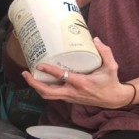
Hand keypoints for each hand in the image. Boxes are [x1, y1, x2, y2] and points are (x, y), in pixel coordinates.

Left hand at [20, 37, 135, 108]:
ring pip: (48, 96)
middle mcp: (73, 92)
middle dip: (34, 84)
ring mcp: (70, 97)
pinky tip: (39, 81)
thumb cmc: (111, 82)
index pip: (62, 77)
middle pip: (48, 92)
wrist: (113, 99)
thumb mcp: (112, 66)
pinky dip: (44, 89)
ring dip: (36, 87)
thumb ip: (105, 52)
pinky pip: (53, 96)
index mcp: (81, 83)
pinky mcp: (69, 99)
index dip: (49, 71)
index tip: (39, 64)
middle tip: (25, 73)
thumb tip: (95, 39)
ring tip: (28, 76)